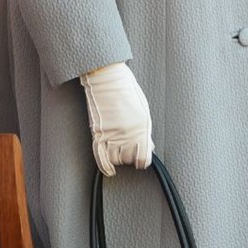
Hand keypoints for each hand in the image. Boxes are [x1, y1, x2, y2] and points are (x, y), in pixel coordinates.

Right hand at [80, 61, 153, 176]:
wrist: (107, 77)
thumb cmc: (126, 90)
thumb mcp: (143, 110)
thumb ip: (145, 131)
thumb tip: (149, 147)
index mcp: (142, 127)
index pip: (144, 158)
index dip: (142, 160)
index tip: (140, 160)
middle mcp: (128, 134)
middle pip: (129, 160)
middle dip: (129, 156)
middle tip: (127, 149)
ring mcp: (112, 134)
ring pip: (116, 160)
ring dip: (117, 158)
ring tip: (117, 149)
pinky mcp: (98, 132)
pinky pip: (101, 158)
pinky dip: (106, 167)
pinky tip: (110, 170)